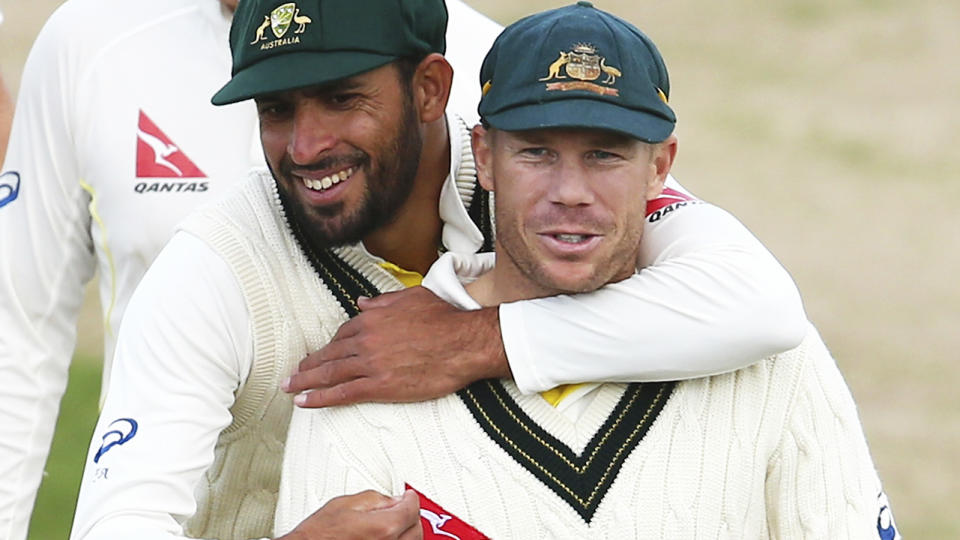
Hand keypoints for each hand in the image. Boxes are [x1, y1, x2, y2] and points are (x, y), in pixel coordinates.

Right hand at [278, 489, 421, 539]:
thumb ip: (374, 499)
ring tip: (394, 523)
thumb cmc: (317, 536)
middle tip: (401, 508)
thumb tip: (390, 500)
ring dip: (406, 532)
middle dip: (410, 516)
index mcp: (384, 527)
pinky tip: (386, 537)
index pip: (412, 509)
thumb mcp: (344, 504)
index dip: (409, 498)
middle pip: (416, 529)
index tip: (407, 496)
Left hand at [283, 286, 509, 406]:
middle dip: (308, 365)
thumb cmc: (445, 319)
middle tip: (293, 374)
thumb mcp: (412, 297)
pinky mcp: (380, 386)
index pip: (343, 333)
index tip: (321, 354)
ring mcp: (370, 364)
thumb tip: (362, 302)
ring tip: (290, 387)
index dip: (330, 346)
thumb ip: (383, 301)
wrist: (464, 343)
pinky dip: (319, 398)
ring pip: (329, 374)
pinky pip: (342, 393)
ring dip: (305, 381)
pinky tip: (304, 402)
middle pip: (330, 354)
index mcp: (372, 318)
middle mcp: (366, 340)